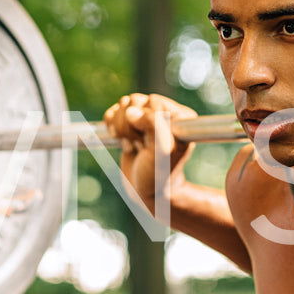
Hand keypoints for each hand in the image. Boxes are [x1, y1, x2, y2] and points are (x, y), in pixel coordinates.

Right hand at [102, 93, 197, 213]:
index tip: (148, 143)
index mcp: (181, 117)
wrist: (146, 191)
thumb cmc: (158, 175)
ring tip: (133, 146)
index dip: (145, 121)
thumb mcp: (161, 150)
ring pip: (124, 106)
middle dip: (131, 127)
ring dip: (121, 128)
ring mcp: (146, 119)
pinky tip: (121, 141)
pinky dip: (111, 126)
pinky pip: (114, 112)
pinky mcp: (130, 125)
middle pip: (136, 101)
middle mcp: (165, 114)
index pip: (153, 101)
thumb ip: (153, 125)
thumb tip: (130, 111)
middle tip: (141, 147)